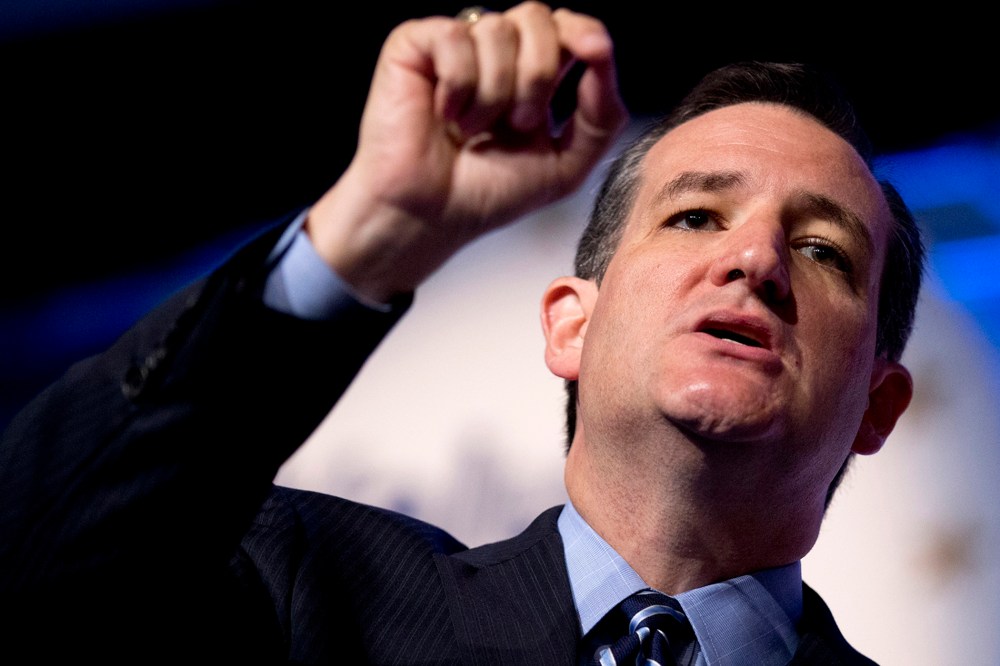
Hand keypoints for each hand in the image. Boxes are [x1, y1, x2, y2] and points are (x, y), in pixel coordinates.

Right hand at [306, 1, 627, 302]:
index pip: (567, 27)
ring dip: (494, 93)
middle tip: (518, 125)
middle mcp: (496, 52)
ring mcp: (456, 45)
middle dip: (537, 75)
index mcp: (533, 73)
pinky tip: (444, 114)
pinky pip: (456, 37)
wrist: (433, 216)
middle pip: (536, 18)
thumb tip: (602, 54)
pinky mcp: (415, 45)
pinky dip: (459, 84)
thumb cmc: (490, 194)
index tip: (596, 53)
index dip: (584, 31)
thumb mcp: (567, 165)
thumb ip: (602, 116)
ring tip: (473, 129)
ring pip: (497, 28)